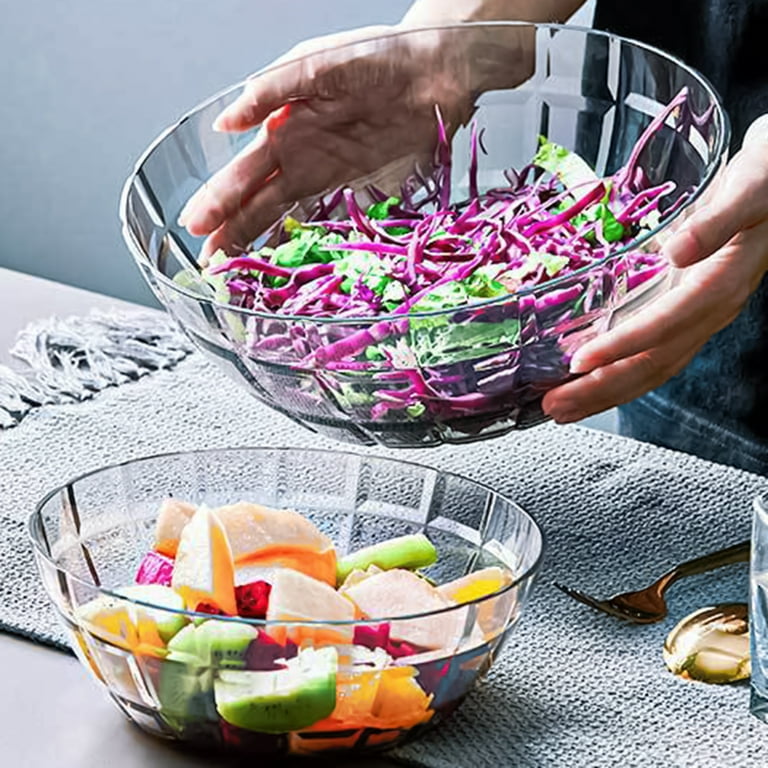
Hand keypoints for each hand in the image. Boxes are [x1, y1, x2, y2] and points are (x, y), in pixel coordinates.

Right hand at [178, 24, 532, 259]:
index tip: (196, 226)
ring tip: (234, 270)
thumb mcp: (314, 64)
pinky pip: (326, 221)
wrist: (434, 70)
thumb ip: (270, 92)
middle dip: (230, 231)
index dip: (219, 200)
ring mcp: (329, 176)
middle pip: (257, 203)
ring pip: (285, 217)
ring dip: (259, 243)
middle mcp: (301, 157)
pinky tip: (287, 262)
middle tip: (206, 264)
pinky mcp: (360, 189)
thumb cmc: (375, 56)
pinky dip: (305, 242)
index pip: (243, 173)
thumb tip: (225, 124)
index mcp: (284, 127)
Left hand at [542, 115, 767, 423]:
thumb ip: (717, 221)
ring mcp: (699, 314)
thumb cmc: (766, 177)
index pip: (664, 326)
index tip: (579, 362)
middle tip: (555, 406)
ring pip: (653, 365)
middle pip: (654, 362)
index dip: (621, 348)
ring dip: (605, 390)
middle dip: (602, 388)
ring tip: (563, 407)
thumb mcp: (750, 188)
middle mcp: (711, 309)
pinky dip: (618, 369)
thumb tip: (680, 251)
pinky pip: (653, 350)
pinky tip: (590, 378)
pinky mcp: (688, 308)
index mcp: (721, 284)